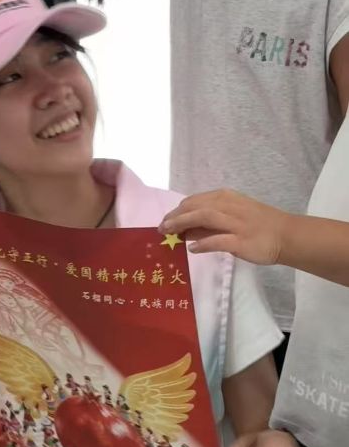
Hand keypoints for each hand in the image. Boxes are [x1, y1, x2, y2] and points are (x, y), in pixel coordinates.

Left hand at [159, 189, 290, 265]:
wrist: (286, 235)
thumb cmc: (257, 225)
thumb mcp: (232, 216)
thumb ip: (208, 222)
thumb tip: (184, 230)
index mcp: (226, 198)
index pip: (194, 201)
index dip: (177, 211)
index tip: (165, 220)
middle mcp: (229, 206)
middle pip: (195, 207)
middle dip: (175, 217)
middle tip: (161, 228)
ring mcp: (236, 223)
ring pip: (204, 217)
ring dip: (183, 224)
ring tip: (168, 233)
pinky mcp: (242, 241)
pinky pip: (218, 240)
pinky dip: (203, 243)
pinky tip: (192, 248)